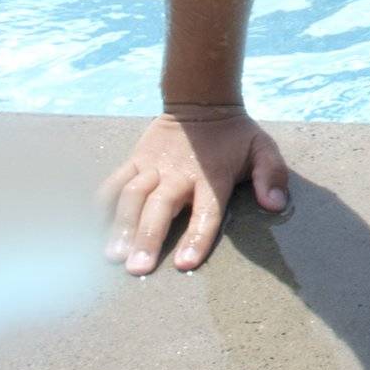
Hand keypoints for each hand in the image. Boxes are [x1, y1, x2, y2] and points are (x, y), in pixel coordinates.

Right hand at [98, 104, 287, 275]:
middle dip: (148, 238)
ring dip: (121, 226)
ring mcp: (153, 166)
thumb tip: (274, 205)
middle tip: (136, 268)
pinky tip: (94, 227)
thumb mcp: (263, 149)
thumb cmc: (235, 135)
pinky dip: (103, 202)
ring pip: (132, 196)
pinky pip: (115, 181)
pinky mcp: (136, 159)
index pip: (206, 212)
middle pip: (161, 208)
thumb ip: (272, 175)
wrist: (201, 101)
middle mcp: (178, 173)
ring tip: (113, 255)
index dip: (196, 237)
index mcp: (212, 176)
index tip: (185, 263)